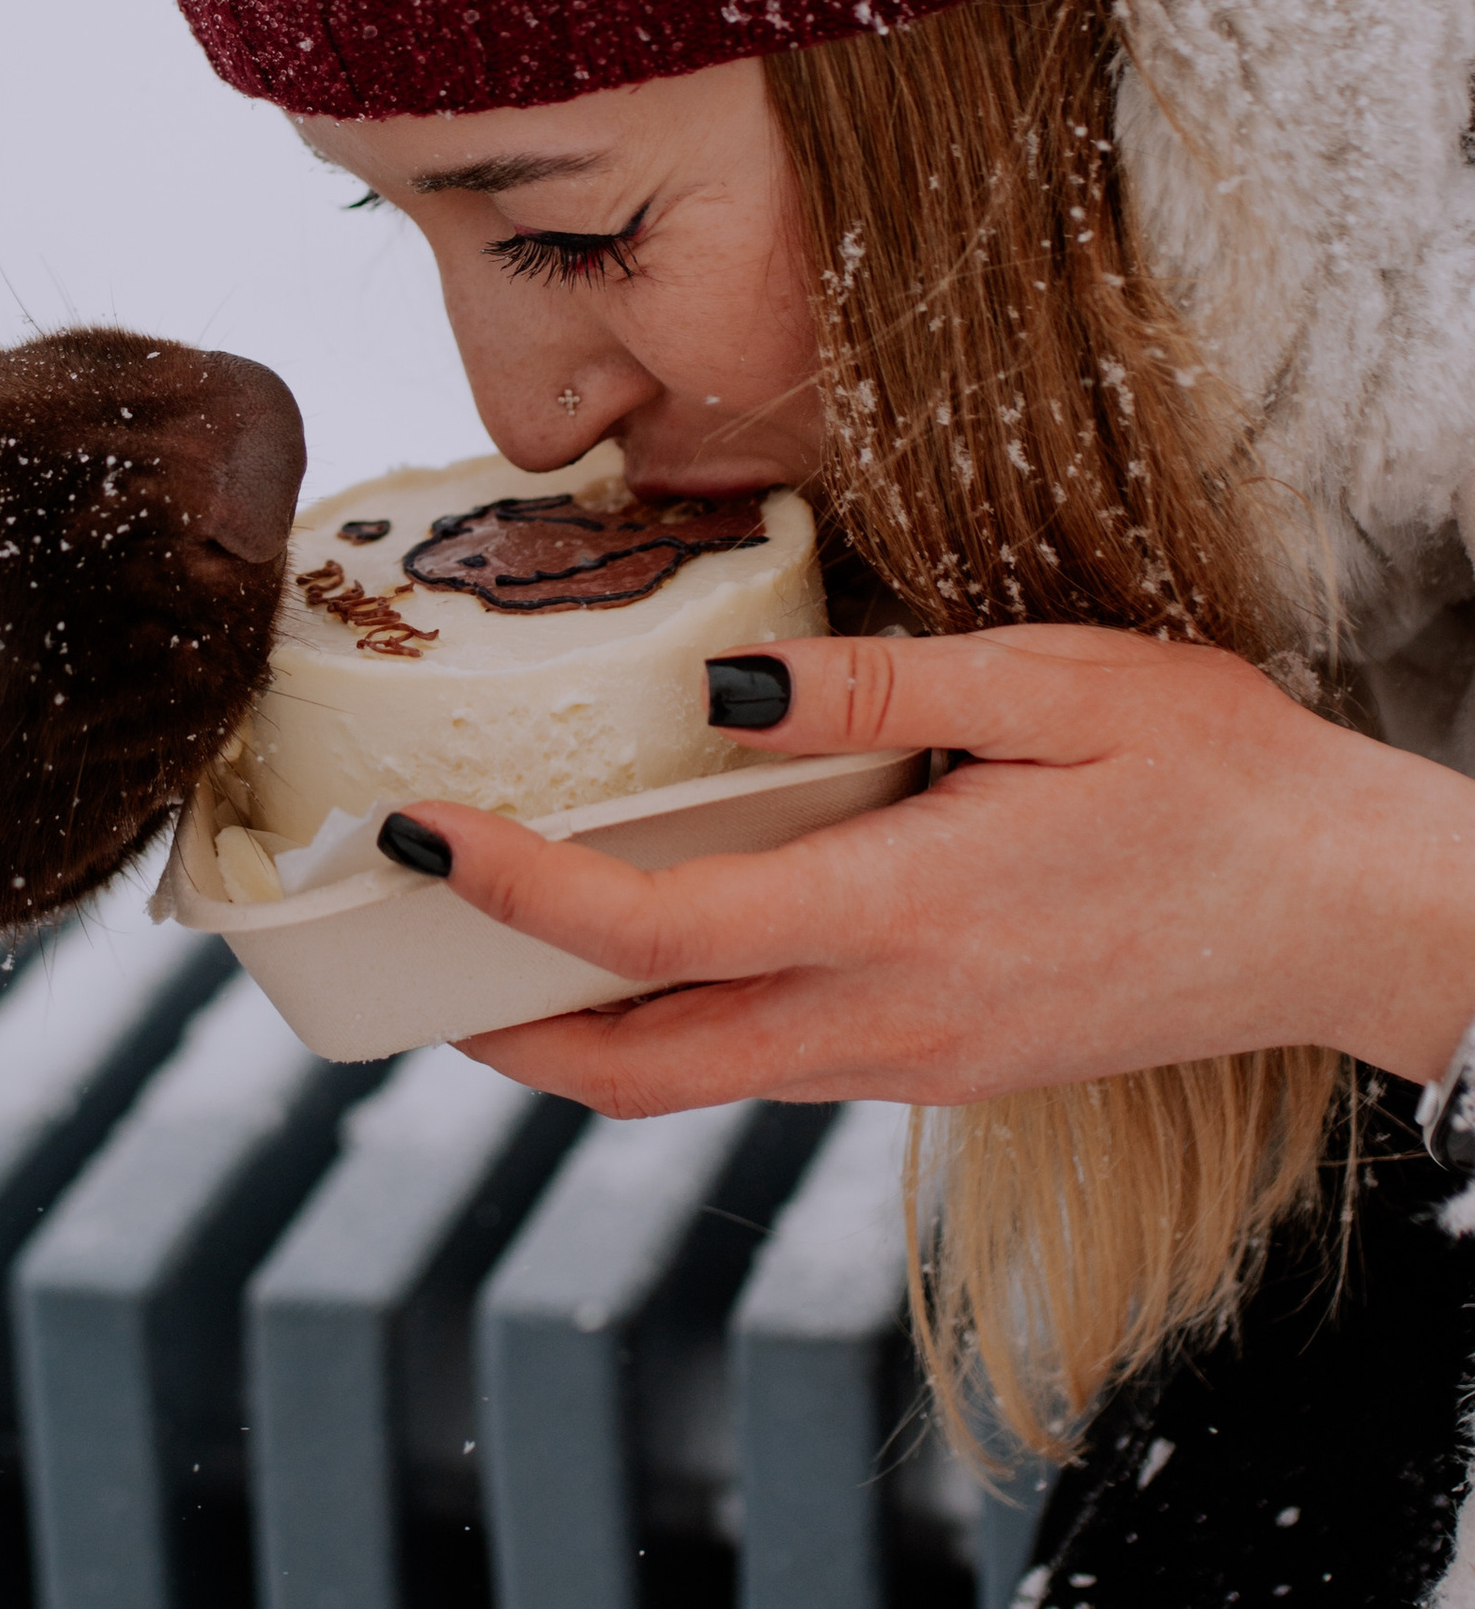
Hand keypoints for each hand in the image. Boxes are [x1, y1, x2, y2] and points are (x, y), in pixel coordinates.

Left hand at [395, 628, 1474, 1116]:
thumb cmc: (1224, 781)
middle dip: (503, 1027)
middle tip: (407, 948)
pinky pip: (773, 1063)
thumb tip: (710, 687)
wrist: (1358, 916)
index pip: (649, 932)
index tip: (413, 838)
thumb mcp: (1057, 686)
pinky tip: (659, 948)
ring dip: (583, 1034)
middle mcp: (888, 1021)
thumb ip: (870, 689)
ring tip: (498, 943)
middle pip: (640, 1069)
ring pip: (702, 1080)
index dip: (507, 895)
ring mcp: (917, 1061)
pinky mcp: (946, 1061)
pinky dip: (679, 1025)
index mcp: (899, 917)